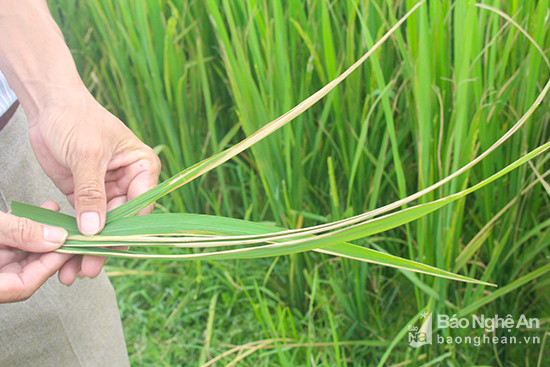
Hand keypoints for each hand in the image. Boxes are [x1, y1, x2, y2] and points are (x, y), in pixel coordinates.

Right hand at [0, 201, 69, 302]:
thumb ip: (20, 232)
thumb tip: (57, 238)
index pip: (24, 286)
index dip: (49, 266)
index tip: (67, 246)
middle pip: (25, 271)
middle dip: (49, 247)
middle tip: (68, 230)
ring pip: (18, 255)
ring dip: (38, 234)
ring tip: (54, 214)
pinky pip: (7, 244)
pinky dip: (21, 230)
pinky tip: (36, 213)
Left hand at [27, 89, 160, 280]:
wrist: (49, 105)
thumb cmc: (76, 118)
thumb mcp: (86, 155)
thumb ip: (91, 193)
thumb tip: (95, 230)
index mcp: (141, 167)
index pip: (139, 206)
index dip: (124, 230)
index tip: (107, 250)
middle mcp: (129, 181)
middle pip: (120, 222)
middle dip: (104, 245)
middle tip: (87, 268)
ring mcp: (107, 190)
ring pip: (102, 227)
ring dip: (88, 247)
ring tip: (71, 270)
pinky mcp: (85, 194)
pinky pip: (84, 221)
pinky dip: (75, 238)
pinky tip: (65, 254)